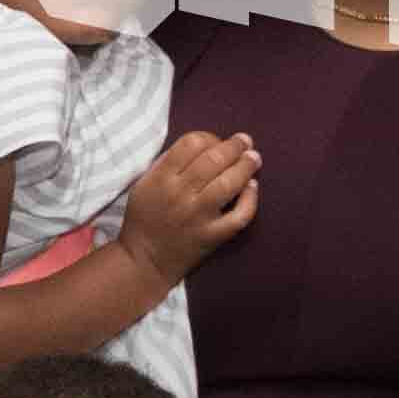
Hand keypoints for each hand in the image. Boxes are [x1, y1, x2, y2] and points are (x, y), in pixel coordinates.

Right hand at [122, 126, 261, 279]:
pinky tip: (252, 187)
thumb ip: (167, 163)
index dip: (209, 137)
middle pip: (214, 159)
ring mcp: (198, 216)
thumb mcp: (144, 184)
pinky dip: (250, 199)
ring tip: (254, 158)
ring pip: (229, 183)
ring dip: (246, 166)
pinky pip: (238, 216)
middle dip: (234, 146)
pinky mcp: (212, 236)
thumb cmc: (144, 218)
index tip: (216, 141)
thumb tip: (203, 144)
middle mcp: (180, 194)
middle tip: (245, 141)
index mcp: (161, 178)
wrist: (145, 261)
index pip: (191, 144)